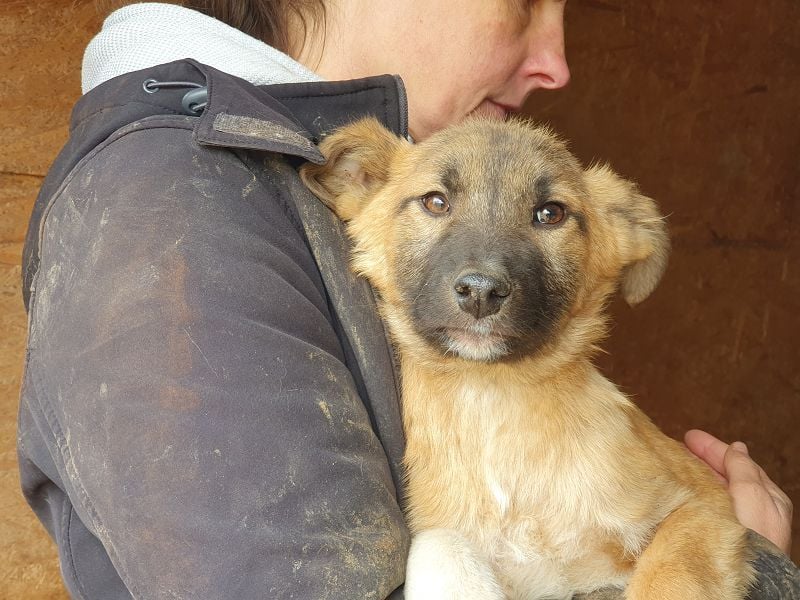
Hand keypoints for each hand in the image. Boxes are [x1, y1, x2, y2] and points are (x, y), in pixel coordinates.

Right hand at [685, 429, 792, 554]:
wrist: (747, 582)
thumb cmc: (755, 539)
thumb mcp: (753, 494)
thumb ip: (742, 469)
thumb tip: (737, 447)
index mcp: (767, 498)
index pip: (737, 463)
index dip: (713, 448)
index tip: (690, 435)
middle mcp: (752, 510)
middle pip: (724, 476)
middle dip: (702, 460)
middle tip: (678, 447)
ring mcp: (735, 524)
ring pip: (713, 491)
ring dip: (695, 476)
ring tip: (675, 466)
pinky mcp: (718, 536)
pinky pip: (704, 506)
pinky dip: (692, 494)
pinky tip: (679, 492)